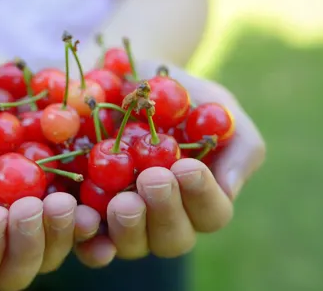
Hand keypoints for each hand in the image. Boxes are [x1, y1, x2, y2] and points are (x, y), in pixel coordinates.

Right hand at [0, 138, 105, 289]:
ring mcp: (26, 222)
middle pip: (15, 271)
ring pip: (51, 252)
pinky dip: (89, 221)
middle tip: (31, 206)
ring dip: (60, 233)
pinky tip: (97, 206)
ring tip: (62, 201)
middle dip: (27, 245)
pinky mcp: (53, 195)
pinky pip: (77, 220)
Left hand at [77, 61, 265, 260]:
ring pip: (131, 244)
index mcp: (199, 198)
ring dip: (128, 225)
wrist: (122, 78)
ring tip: (121, 199)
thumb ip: (237, 143)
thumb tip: (227, 188)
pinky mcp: (87, 213)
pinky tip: (84, 218)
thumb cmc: (179, 95)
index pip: (211, 213)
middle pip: (172, 239)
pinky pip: (87, 238)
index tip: (186, 166)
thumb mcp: (215, 106)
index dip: (201, 196)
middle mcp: (163, 217)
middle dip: (164, 211)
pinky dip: (86, 235)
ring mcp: (124, 220)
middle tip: (152, 179)